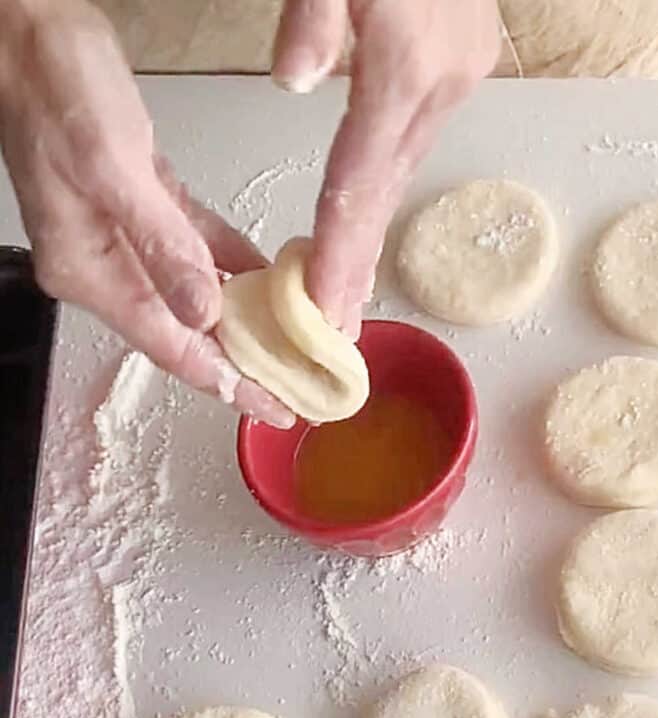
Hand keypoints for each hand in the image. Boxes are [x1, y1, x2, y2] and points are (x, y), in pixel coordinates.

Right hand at [0, 0, 293, 426]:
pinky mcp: (140, 204)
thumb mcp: (112, 168)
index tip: (272, 407)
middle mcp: (105, 265)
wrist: (29, 27)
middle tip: (296, 385)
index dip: (225, 381)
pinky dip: (230, 264)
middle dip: (241, 359)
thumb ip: (163, 244)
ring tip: (294, 343)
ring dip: (243, 317)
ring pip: (193, 293)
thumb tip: (203, 311)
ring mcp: (120, 237)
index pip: (169, 346)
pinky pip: (193, 248)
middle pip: (185, 330)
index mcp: (90, 271)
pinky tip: (267, 278)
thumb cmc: (54, 84)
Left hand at [273, 0, 500, 336]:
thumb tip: (293, 79)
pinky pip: (415, 130)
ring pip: (404, 159)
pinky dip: (387, 169)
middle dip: (357, 258)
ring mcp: (461, 66)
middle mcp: (443, 76)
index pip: (360, 179)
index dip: (342, 253)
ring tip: (345, 280)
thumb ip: (313, 14)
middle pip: (387, 184)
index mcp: (405, 59)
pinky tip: (369, 197)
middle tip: (333, 326)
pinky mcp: (465, 52)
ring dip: (372, 218)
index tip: (326, 314)